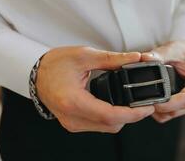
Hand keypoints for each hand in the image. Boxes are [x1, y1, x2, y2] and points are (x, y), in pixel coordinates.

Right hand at [36, 46, 153, 132]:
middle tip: (143, 102)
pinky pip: (98, 126)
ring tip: (133, 104)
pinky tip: (117, 107)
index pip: (110, 115)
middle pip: (111, 125)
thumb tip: (135, 58)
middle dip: (131, 116)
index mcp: (73, 101)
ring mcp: (72, 123)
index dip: (133, 114)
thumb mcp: (84, 56)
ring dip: (122, 118)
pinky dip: (111, 118)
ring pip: (106, 128)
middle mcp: (72, 117)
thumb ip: (112, 59)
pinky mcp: (73, 123)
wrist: (37, 73)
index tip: (148, 107)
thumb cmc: (55, 64)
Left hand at [141, 41, 184, 122]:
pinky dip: (159, 110)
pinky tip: (152, 99)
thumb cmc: (182, 52)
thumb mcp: (171, 50)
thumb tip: (145, 58)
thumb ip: (158, 55)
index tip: (152, 103)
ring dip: (159, 109)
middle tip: (142, 99)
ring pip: (172, 114)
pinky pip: (169, 115)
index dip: (167, 104)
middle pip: (178, 110)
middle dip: (160, 106)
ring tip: (146, 97)